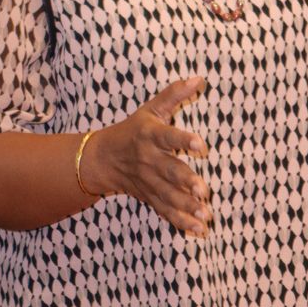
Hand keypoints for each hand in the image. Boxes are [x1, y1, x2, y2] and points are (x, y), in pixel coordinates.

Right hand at [82, 76, 211, 237]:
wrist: (101, 158)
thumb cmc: (134, 129)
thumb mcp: (151, 109)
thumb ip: (175, 94)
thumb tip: (199, 78)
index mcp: (150, 135)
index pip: (168, 136)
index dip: (183, 140)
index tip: (201, 144)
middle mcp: (148, 160)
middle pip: (168, 171)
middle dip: (186, 181)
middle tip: (204, 190)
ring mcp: (148, 181)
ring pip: (168, 195)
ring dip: (187, 206)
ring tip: (206, 213)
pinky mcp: (150, 197)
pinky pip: (165, 211)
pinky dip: (181, 221)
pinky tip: (198, 228)